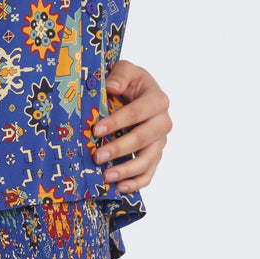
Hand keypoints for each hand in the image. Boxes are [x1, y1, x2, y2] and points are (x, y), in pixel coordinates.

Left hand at [91, 60, 171, 194]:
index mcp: (157, 99)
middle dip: (119, 149)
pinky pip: (149, 173)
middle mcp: (163, 122)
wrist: (136, 93)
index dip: (117, 122)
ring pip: (147, 160)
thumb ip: (120, 75)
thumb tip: (112, 87)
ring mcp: (160, 141)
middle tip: (97, 157)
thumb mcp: (125, 70)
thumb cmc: (128, 81)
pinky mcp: (155, 155)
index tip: (96, 130)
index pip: (137, 113)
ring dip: (127, 170)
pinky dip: (137, 183)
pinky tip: (120, 188)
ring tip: (106, 177)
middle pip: (142, 139)